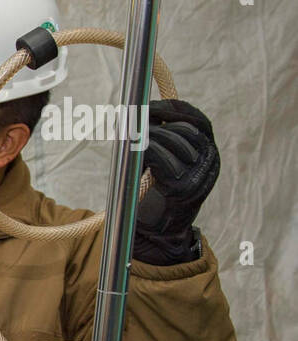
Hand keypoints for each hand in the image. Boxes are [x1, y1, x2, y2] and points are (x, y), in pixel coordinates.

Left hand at [135, 100, 218, 263]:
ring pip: (174, 142)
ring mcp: (200, 177)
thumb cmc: (156, 197)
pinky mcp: (184, 189)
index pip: (198, 121)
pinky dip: (145, 152)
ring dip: (148, 136)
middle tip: (132, 122)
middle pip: (184, 129)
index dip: (174, 109)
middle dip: (155, 122)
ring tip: (131, 139)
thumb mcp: (163, 163)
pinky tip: (135, 153)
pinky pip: (163, 160)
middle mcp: (210, 163)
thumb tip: (139, 114)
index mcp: (208, 154)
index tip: (150, 105)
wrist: (159, 235)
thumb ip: (161, 141)